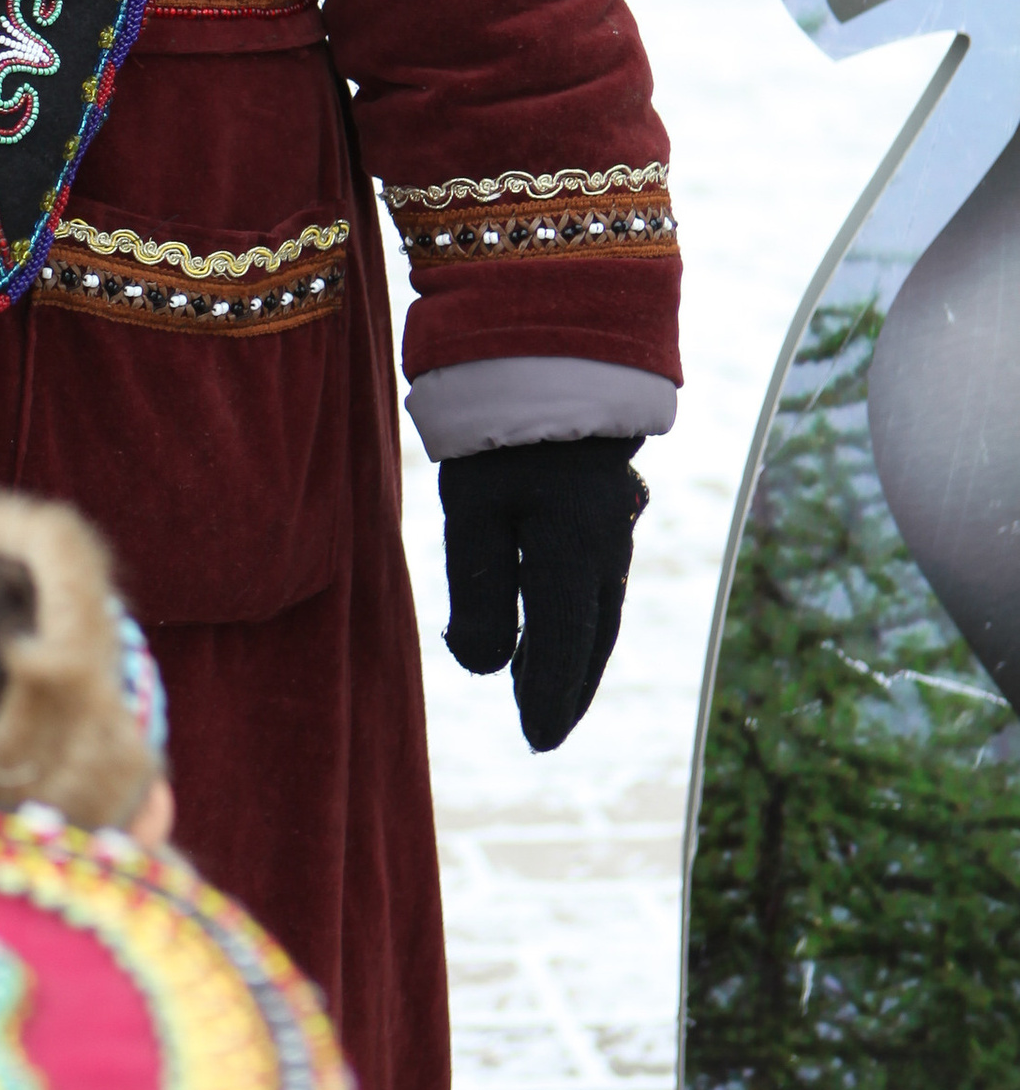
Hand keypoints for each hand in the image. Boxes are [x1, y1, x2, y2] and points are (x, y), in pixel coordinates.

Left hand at [439, 436, 646, 750]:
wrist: (552, 349)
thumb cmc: (497, 430)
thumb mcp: (472, 509)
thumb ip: (480, 591)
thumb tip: (484, 669)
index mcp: (574, 548)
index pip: (564, 644)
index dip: (550, 696)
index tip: (536, 739)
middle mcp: (608, 544)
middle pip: (591, 635)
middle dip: (567, 686)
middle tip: (542, 731)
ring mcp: (616, 523)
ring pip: (600, 608)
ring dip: (576, 653)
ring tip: (545, 691)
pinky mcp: (610, 505)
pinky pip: (600, 578)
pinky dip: (582, 614)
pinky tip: (560, 625)